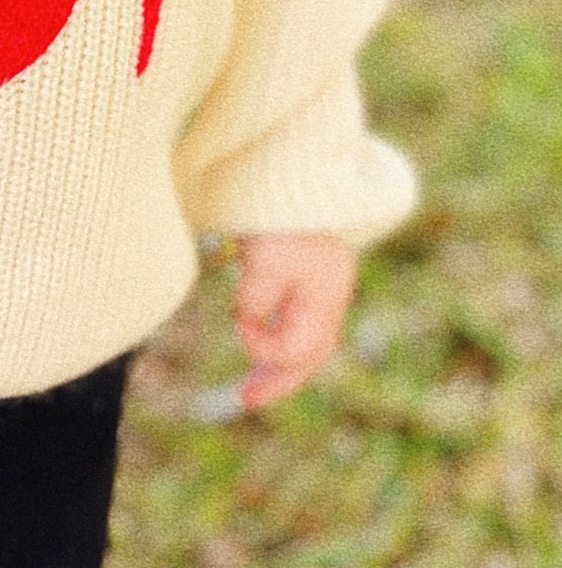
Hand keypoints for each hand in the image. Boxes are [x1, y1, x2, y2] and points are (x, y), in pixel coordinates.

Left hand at [235, 231, 355, 410]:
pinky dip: (282, 333)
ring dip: (279, 360)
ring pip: (308, 337)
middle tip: (244, 401)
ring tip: (253, 381)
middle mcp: (331, 296)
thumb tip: (248, 318)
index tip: (237, 321)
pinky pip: (301, 315)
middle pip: (310, 354)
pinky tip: (262, 330)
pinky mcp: (312, 267)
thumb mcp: (264, 262)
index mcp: (325, 299)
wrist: (301, 166)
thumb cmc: (281, 216)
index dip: (262, 348)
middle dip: (278, 379)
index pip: (297, 350)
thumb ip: (256, 300)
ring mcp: (325, 282)